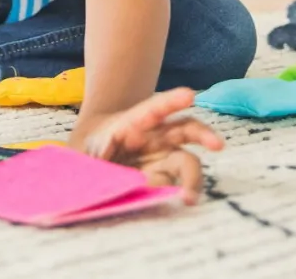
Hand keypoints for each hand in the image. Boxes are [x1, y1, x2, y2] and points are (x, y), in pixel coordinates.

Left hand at [75, 87, 223, 204]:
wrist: (87, 158)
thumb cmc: (82, 152)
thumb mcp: (77, 156)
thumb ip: (89, 167)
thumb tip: (104, 184)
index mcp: (131, 124)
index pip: (152, 109)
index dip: (170, 101)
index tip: (190, 95)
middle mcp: (153, 137)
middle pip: (184, 129)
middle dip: (202, 133)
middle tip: (217, 144)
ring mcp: (162, 158)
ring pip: (187, 160)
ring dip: (194, 177)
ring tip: (190, 198)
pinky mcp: (164, 177)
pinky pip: (177, 183)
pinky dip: (182, 192)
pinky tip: (182, 201)